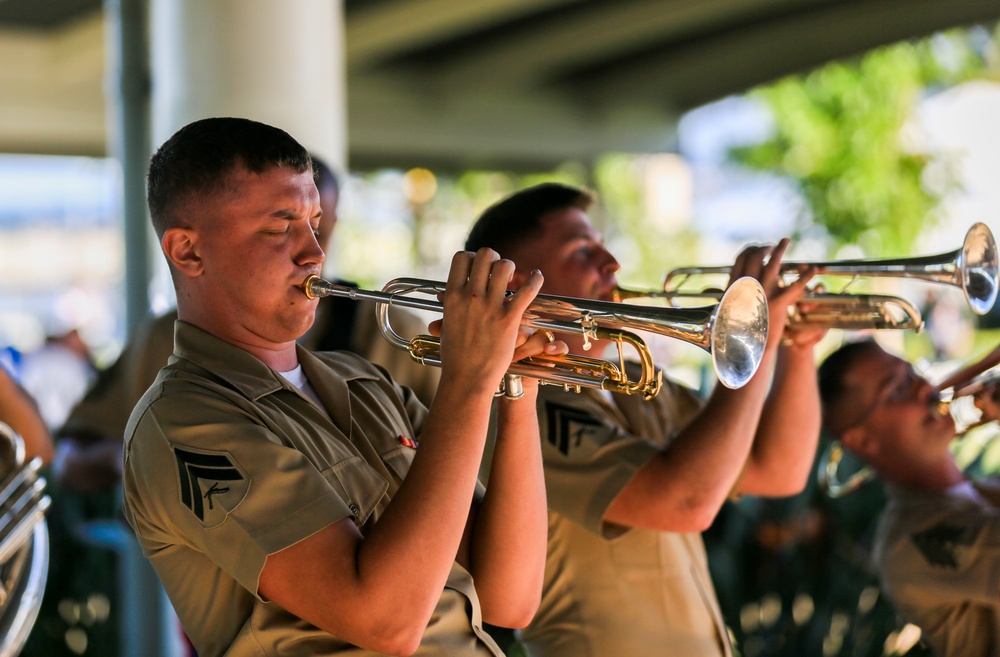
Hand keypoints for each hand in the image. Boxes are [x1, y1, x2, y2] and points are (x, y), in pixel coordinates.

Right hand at [434, 249, 543, 389]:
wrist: (467, 379)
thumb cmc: (455, 356)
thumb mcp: (447, 324)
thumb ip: (451, 305)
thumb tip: (448, 293)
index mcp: (452, 296)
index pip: (461, 257)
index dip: (472, 258)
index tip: (478, 268)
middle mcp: (470, 296)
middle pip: (485, 255)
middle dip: (493, 258)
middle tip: (497, 271)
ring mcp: (490, 306)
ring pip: (505, 266)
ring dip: (510, 268)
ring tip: (512, 278)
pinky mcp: (510, 318)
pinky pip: (528, 289)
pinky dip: (535, 279)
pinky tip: (537, 276)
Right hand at [729, 238, 815, 348]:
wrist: (742, 351)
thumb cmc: (732, 334)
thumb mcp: (723, 311)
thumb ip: (724, 298)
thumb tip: (706, 292)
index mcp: (733, 287)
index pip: (740, 259)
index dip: (750, 249)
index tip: (758, 248)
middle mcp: (746, 287)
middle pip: (755, 257)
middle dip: (764, 248)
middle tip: (772, 246)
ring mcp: (761, 294)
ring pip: (772, 264)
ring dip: (780, 250)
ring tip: (786, 241)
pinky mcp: (776, 305)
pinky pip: (794, 287)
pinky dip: (805, 277)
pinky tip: (813, 269)